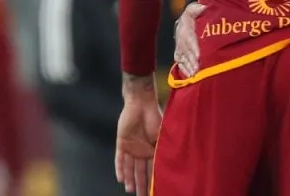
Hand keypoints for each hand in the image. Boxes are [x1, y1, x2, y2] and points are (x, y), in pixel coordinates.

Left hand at [115, 79, 162, 193]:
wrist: (141, 103)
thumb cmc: (155, 116)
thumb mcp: (162, 134)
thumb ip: (163, 147)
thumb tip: (170, 162)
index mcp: (153, 149)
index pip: (152, 168)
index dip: (153, 179)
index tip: (155, 189)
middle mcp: (141, 150)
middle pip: (140, 171)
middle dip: (140, 184)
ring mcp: (131, 147)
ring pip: (130, 167)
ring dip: (130, 179)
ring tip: (131, 190)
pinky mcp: (122, 143)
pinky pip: (119, 158)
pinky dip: (120, 168)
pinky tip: (120, 178)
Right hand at [174, 2, 204, 76]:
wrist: (185, 18)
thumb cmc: (195, 13)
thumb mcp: (196, 8)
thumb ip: (199, 8)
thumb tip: (204, 7)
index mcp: (185, 26)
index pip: (189, 38)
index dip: (193, 47)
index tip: (198, 56)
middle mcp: (180, 37)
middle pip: (186, 51)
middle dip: (191, 61)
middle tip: (197, 70)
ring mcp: (179, 46)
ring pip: (182, 57)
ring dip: (188, 67)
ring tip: (194, 75)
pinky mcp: (179, 52)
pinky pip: (180, 61)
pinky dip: (184, 69)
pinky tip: (189, 76)